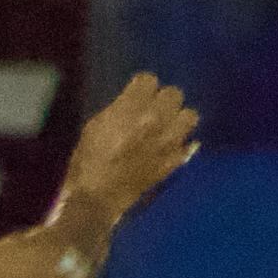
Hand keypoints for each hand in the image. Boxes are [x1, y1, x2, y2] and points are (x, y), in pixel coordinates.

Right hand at [56, 73, 199, 241]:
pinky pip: (189, 143)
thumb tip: (131, 103)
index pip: (148, 79)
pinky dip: (180, 143)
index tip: (134, 94)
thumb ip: (117, 110)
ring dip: (178, 118)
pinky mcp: (175, 159)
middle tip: (151, 109)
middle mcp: (157, 119)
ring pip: (190, 115)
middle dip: (162, 99)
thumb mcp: (94, 127)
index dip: (140, 86)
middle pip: (174, 93)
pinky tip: (169, 146)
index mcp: (131, 108)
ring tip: (167, 126)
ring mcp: (170, 140)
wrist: (97, 198)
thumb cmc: (87, 161)